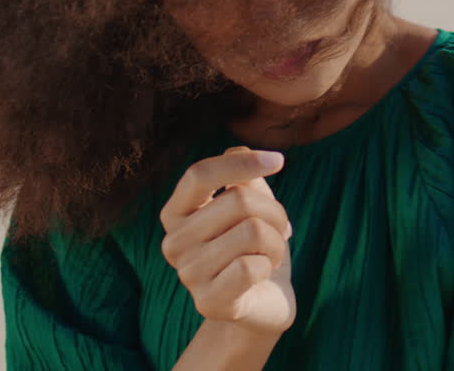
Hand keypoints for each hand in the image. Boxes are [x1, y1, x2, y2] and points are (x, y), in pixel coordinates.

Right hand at [159, 145, 296, 336]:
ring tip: (271, 254)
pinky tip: (262, 275)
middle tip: (280, 230)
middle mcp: (173, 242)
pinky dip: (269, 266)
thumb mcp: (252, 203)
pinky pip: (251, 266)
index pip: (199, 174)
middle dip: (274, 212)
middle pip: (238, 200)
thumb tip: (238, 151)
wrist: (263, 301)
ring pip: (252, 232)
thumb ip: (243, 175)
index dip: (240, 163)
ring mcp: (188, 275)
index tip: (278, 161)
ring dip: (276, 241)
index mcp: (176, 212)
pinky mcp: (208, 302)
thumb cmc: (255, 246)